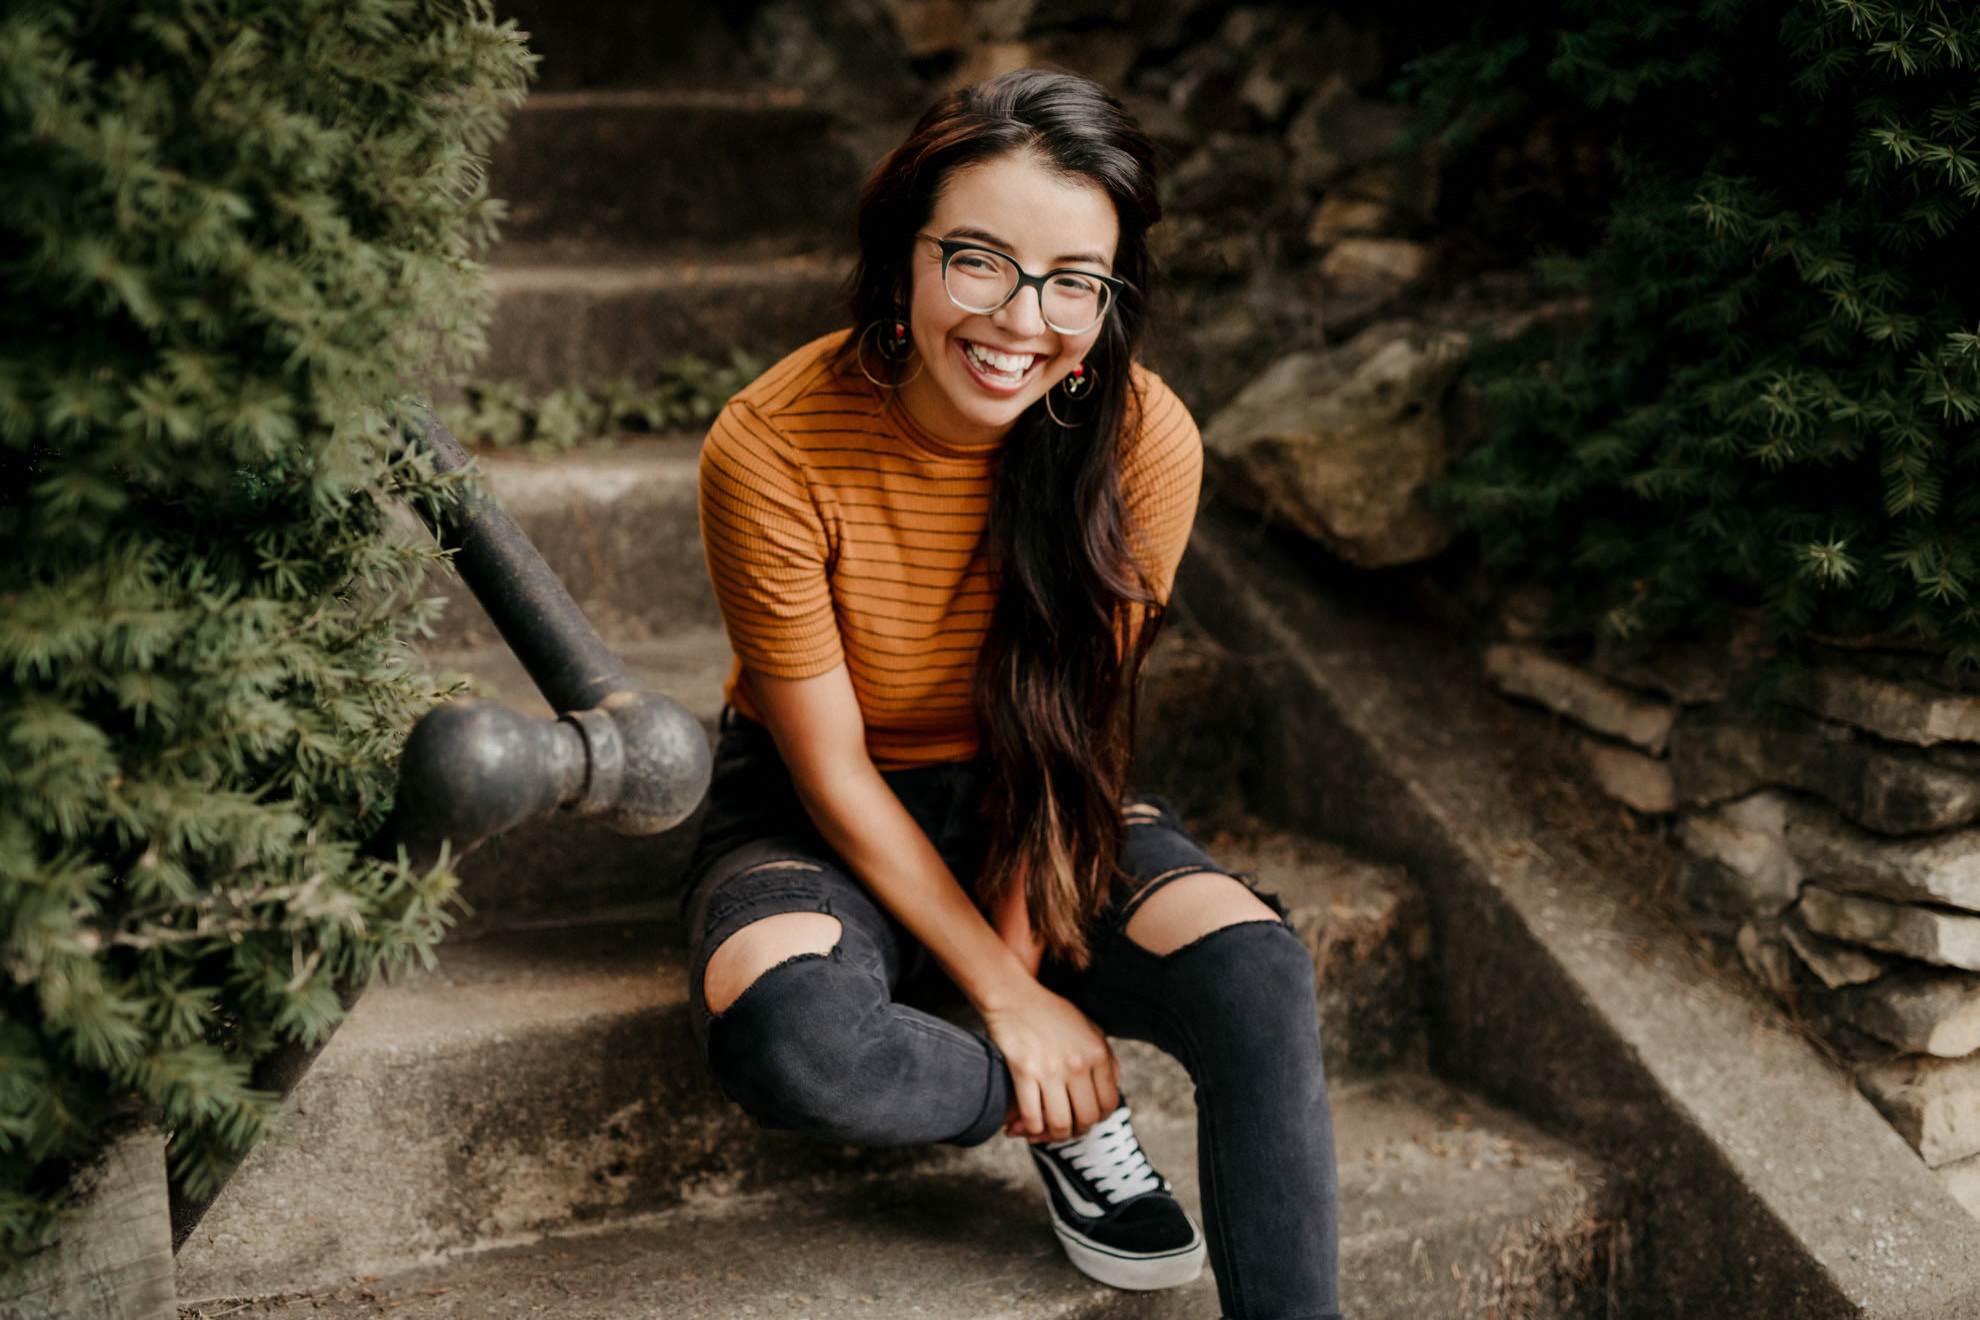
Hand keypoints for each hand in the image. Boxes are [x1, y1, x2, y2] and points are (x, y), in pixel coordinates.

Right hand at [979, 979, 1120, 1143]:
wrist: (1014, 997)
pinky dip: (1029, 1129)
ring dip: (1052, 1136)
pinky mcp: (1025, 1072)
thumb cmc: (1051, 1013)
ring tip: (1044, 1133)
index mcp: (1098, 1053)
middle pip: (1086, 1119)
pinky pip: (1032, 1117)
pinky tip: (1023, 1127)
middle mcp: (1078, 1063)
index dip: (1097, 1119)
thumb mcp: (1089, 1028)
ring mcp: (1051, 1069)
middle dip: (1075, 1131)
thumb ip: (1106, 1058)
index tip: (1084, 1119)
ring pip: (1060, 1124)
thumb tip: (1113, 1087)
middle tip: (1064, 1129)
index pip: (1108, 1104)